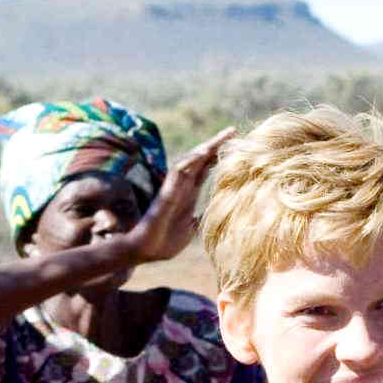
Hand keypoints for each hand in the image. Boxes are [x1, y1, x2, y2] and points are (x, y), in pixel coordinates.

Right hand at [124, 128, 236, 264]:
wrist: (145, 251)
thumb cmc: (163, 243)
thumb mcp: (189, 231)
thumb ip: (198, 221)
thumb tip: (207, 217)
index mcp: (189, 194)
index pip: (205, 169)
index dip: (219, 157)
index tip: (237, 146)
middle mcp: (182, 187)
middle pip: (200, 160)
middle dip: (215, 145)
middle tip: (232, 131)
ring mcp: (174, 188)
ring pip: (190, 161)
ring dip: (205, 148)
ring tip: (222, 137)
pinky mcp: (166, 192)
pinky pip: (177, 171)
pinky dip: (190, 161)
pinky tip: (203, 153)